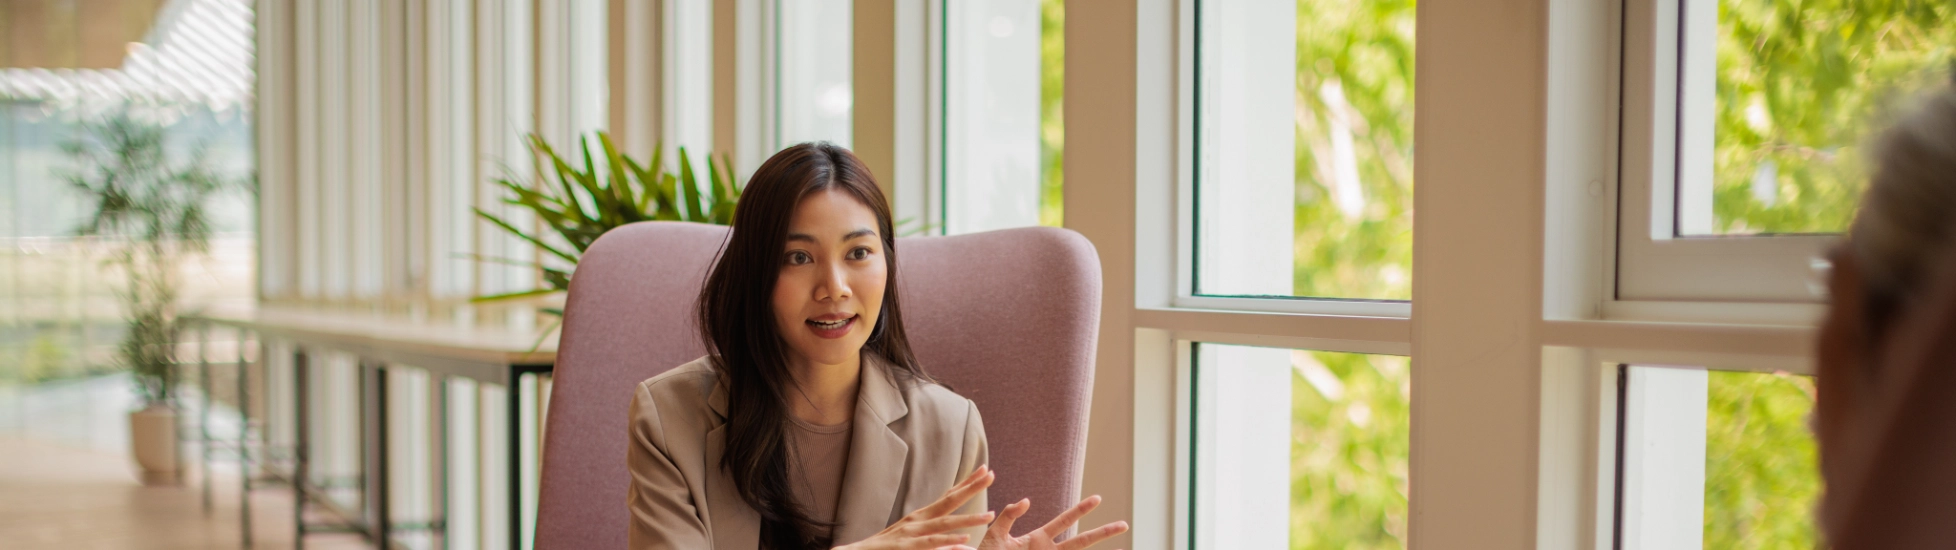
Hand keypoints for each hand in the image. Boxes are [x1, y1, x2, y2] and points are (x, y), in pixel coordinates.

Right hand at [836, 465, 998, 549]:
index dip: (965, 483)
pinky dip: (948, 540)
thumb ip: (934, 538)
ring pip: (944, 523)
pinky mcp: (906, 547)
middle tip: (991, 474)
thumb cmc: (883, 549)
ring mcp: (911, 533)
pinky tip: (965, 539)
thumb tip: (957, 539)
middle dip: (971, 488)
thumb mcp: (912, 540)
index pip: (947, 496)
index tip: (984, 470)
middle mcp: (916, 521)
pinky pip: (931, 543)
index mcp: (919, 518)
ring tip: (990, 514)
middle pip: (948, 501)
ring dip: (968, 518)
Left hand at [978, 495, 1129, 549]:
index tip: (1098, 499)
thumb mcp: (996, 534)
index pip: (1064, 521)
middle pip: (1082, 541)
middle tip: (1124, 524)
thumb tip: (1027, 501)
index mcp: (1038, 540)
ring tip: (1121, 548)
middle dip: (1102, 533)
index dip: (1081, 510)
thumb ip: (1009, 516)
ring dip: (1099, 549)